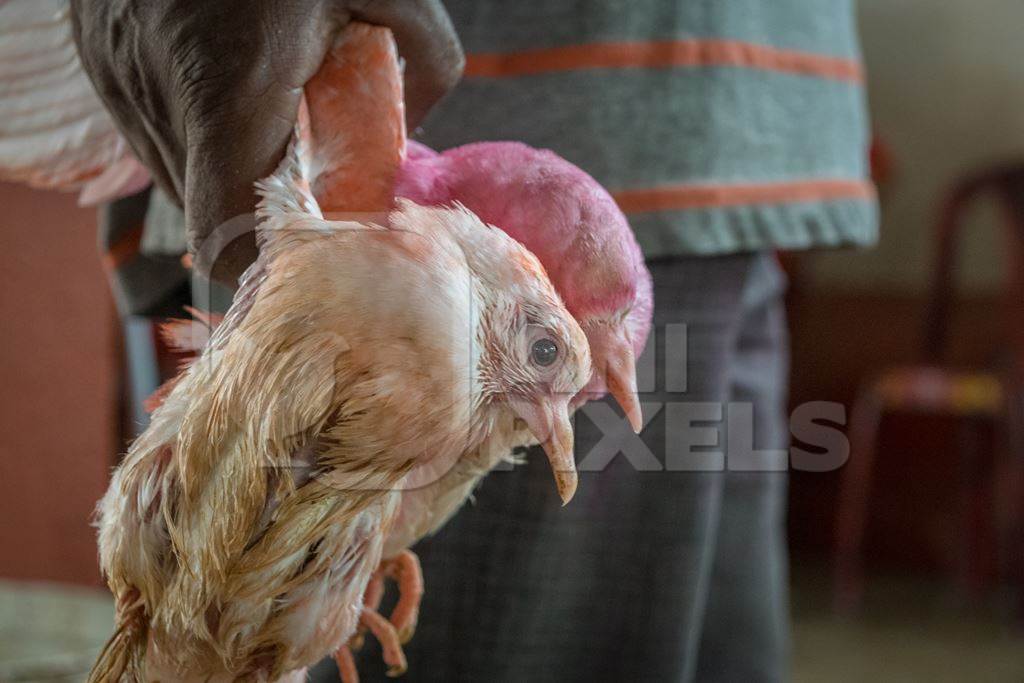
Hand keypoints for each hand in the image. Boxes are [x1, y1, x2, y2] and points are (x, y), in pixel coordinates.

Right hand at [70, 0, 462, 284]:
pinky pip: (150, 128)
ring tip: (268, 120)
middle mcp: (160, 90)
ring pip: (173, 173)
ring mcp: (118, 73)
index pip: (223, 233)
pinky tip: (227, 87)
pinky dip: (193, 131)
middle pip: (204, 211)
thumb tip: (415, 130)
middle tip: (307, 179)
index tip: (309, 257)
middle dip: (260, 212)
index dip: (266, 265)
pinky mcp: (100, 55)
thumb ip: (425, 66)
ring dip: (224, 169)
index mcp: (231, 84)